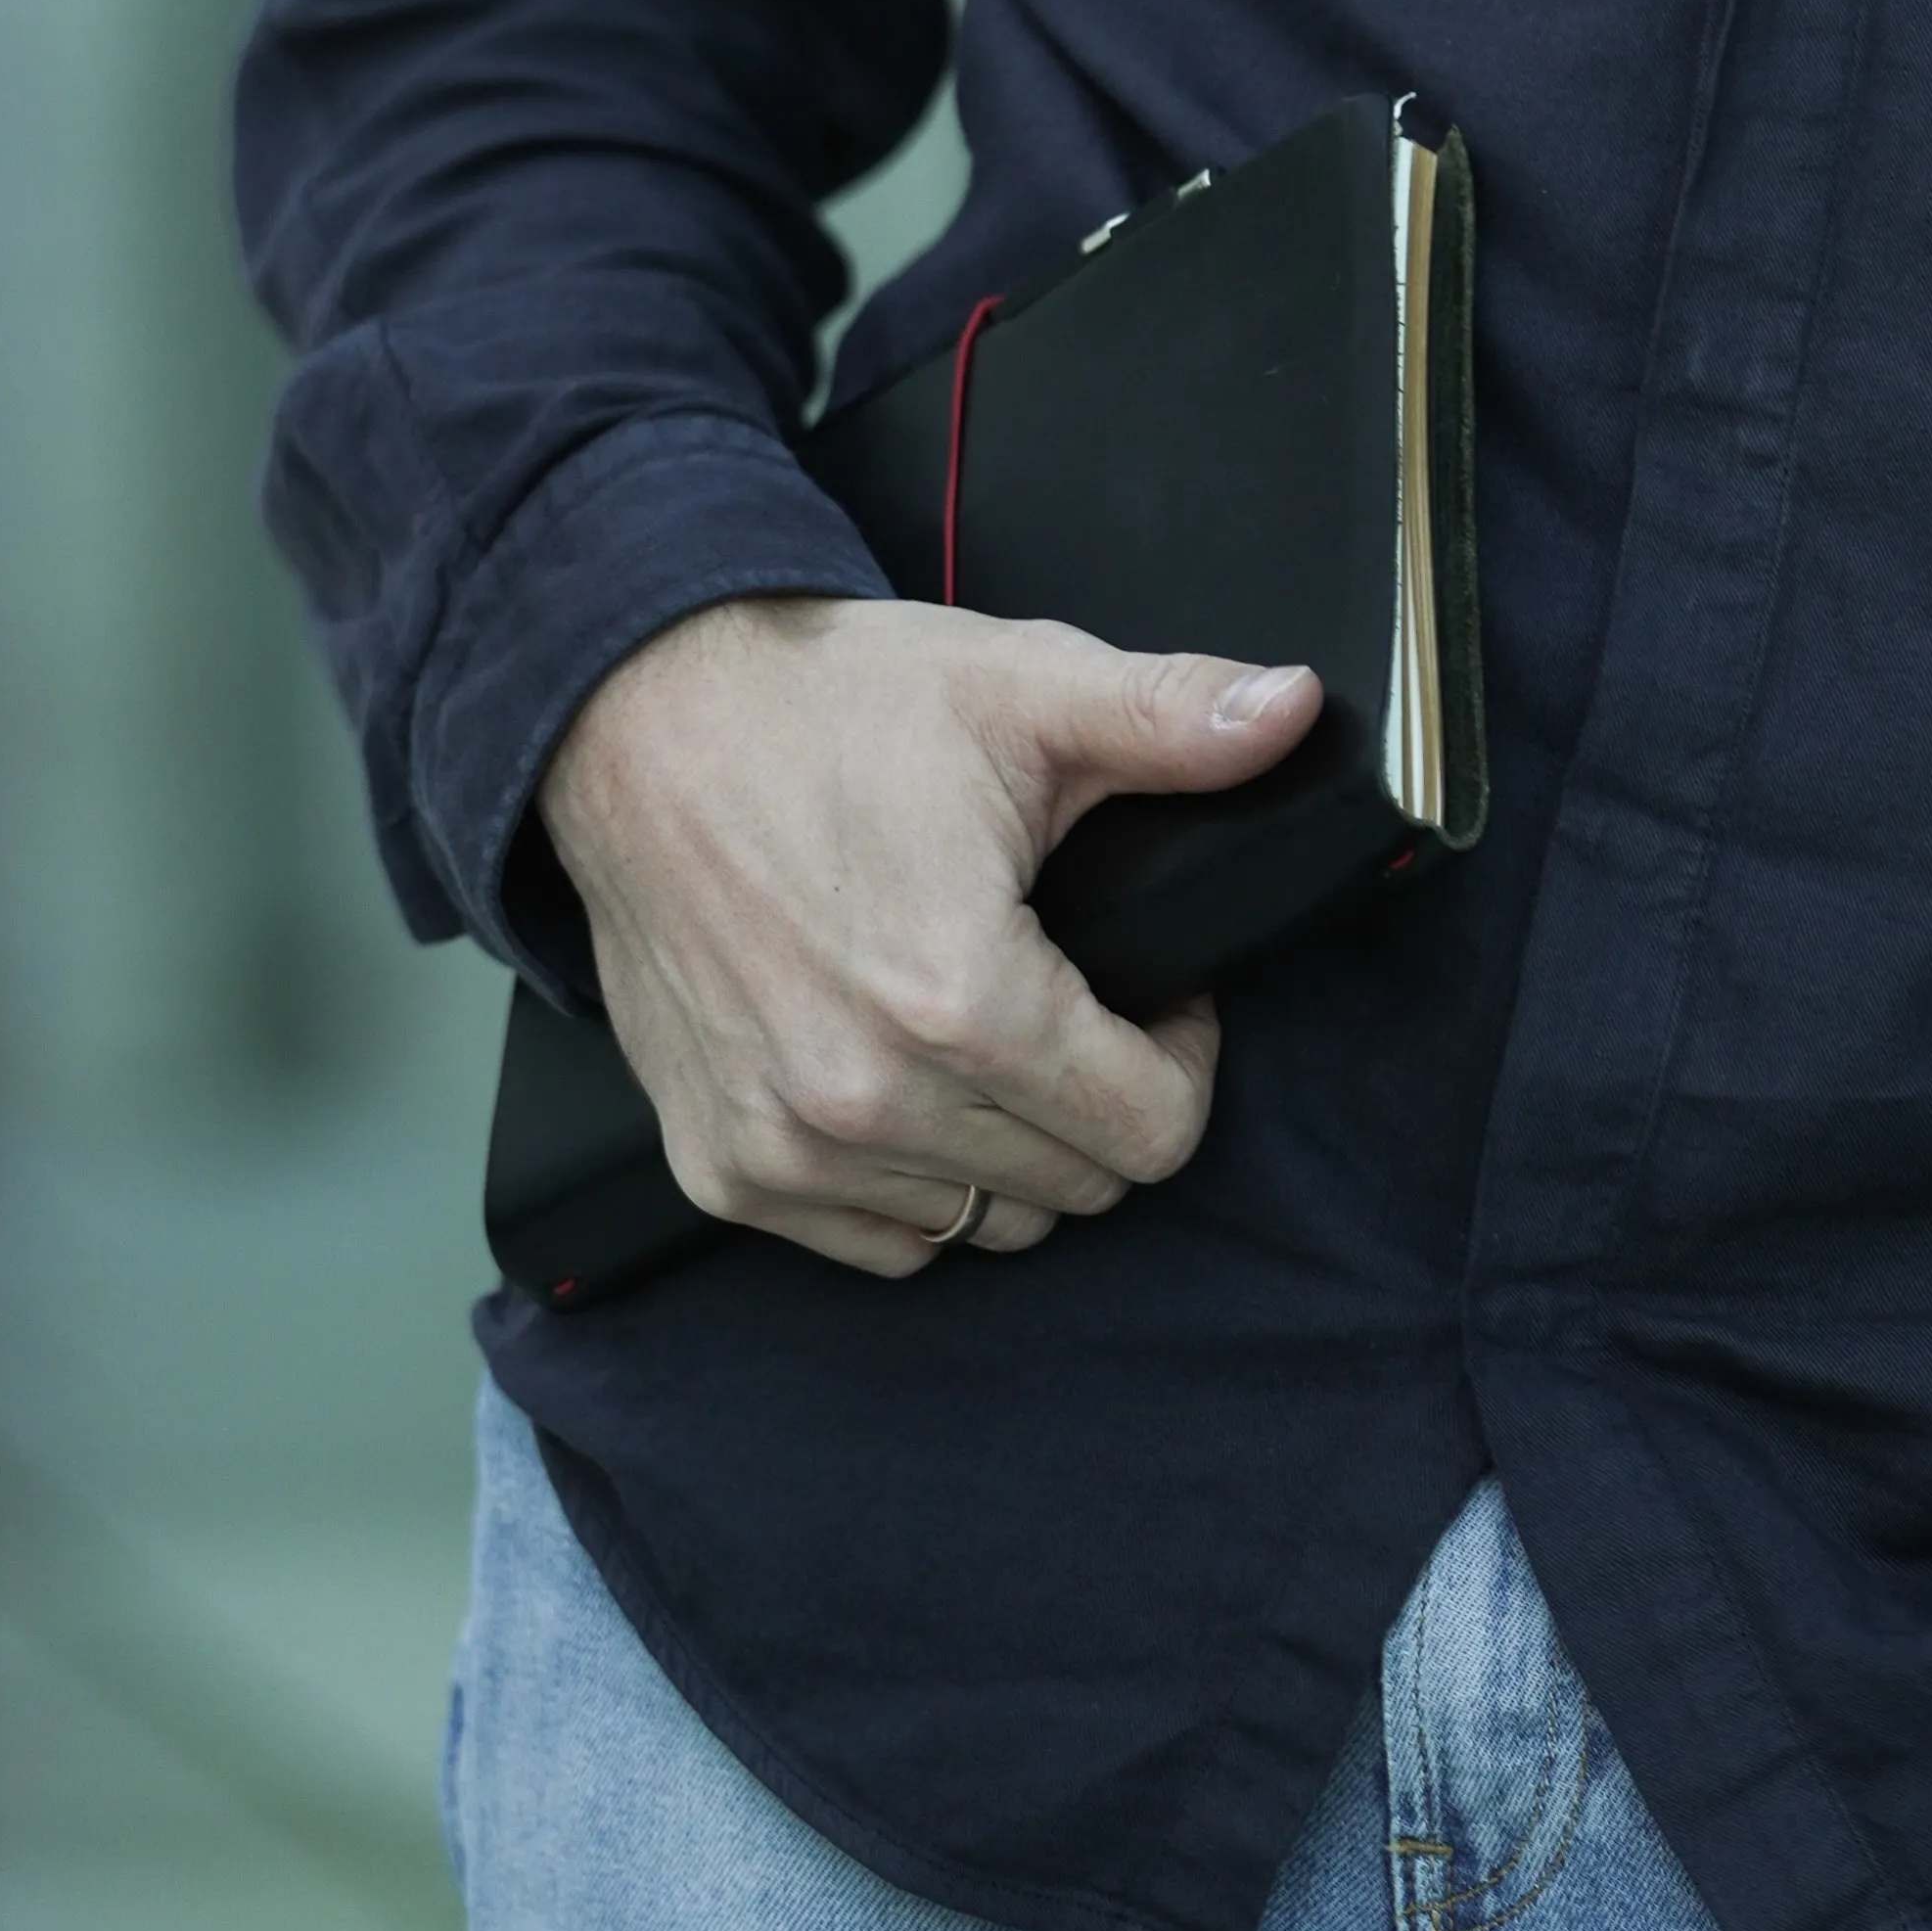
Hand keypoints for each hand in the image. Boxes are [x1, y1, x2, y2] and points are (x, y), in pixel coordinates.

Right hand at [543, 590, 1319, 1277]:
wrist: (633, 721)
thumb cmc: (827, 706)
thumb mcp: (1020, 689)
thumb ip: (1173, 717)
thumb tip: (1298, 710)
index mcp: (960, 1001)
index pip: (1155, 1132)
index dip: (1181, 1053)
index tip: (1148, 986)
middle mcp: (867, 1102)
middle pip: (1078, 1186)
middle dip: (1102, 1096)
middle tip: (1069, 995)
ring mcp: (785, 1149)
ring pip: (983, 1224)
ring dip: (1009, 1147)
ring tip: (984, 1029)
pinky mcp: (721, 1170)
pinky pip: (879, 1242)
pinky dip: (911, 1184)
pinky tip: (901, 1075)